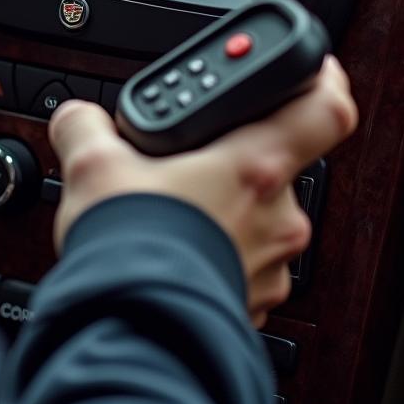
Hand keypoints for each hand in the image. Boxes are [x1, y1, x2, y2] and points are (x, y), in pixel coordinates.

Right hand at [48, 57, 357, 325]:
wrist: (132, 334)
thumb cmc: (129, 250)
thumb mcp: (93, 166)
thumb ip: (87, 126)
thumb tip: (77, 119)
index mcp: (254, 167)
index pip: (326, 108)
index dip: (323, 78)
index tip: (310, 68)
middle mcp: (279, 217)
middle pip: (275, 163)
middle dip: (231, 159)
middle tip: (186, 162)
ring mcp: (272, 264)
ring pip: (258, 216)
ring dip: (222, 208)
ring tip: (170, 213)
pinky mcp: (255, 301)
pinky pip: (244, 260)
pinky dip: (216, 250)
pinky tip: (175, 250)